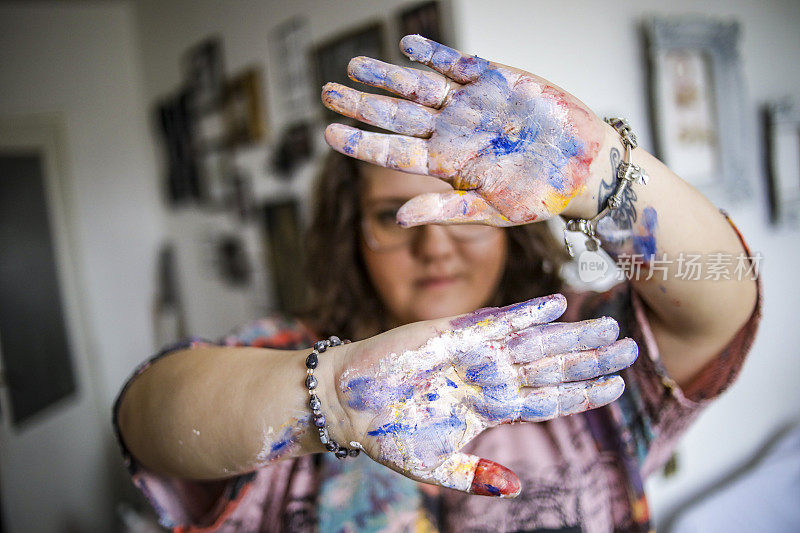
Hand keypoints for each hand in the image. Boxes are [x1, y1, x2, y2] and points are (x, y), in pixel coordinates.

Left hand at [322, 35, 608, 225]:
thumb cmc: (540, 196)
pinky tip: (408, 48)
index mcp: (446, 165)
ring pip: (418, 88)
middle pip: (396, 116)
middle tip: (327, 92)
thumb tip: (400, 219)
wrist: (585, 167)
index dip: (360, 142)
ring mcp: (469, 106)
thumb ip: (447, 210)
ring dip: (387, 76)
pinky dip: (434, 56)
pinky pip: (456, 65)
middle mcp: (450, 133)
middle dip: (362, 104)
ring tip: (355, 66)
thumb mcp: (493, 211)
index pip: (393, 152)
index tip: (329, 133)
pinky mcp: (493, 82)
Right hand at [323, 294, 636, 496]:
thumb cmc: (389, 435)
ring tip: (608, 326)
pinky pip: (497, 321)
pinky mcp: (454, 333)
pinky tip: (556, 305)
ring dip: (571, 334)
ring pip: (535, 343)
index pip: (549, 400)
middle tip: (629, 347)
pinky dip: (527, 313)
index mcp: (491, 409)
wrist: (350, 403)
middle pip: (552, 367)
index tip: (617, 385)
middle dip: (591, 358)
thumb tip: (517, 490)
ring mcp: (476, 354)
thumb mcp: (435, 465)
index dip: (584, 393)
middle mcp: (491, 378)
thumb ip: (475, 474)